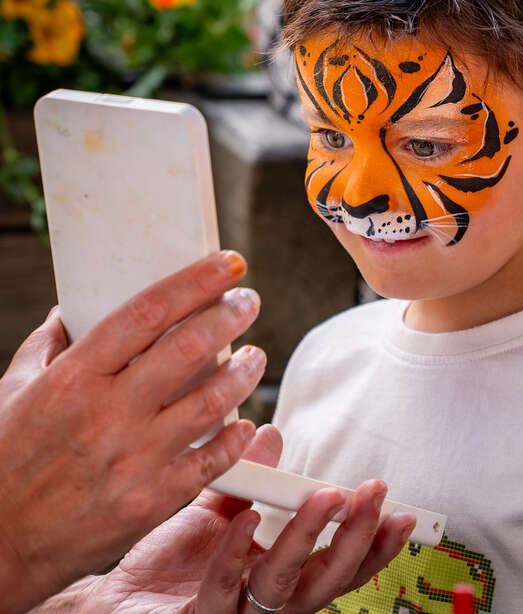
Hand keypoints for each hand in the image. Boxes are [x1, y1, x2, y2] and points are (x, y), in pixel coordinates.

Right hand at [0, 251, 265, 613]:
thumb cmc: (7, 463)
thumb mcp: (13, 392)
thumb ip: (47, 346)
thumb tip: (68, 311)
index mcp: (74, 377)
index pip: (148, 311)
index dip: (196, 281)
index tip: (227, 265)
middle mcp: (107, 413)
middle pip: (189, 347)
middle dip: (231, 316)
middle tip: (248, 303)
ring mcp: (133, 459)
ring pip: (211, 400)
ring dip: (244, 372)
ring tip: (254, 356)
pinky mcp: (151, 502)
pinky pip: (211, 463)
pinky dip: (237, 438)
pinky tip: (245, 422)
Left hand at [36, 425, 415, 613]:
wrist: (109, 602)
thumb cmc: (166, 562)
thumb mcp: (215, 512)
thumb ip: (246, 480)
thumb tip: (270, 433)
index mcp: (276, 571)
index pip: (336, 561)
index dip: (370, 539)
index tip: (396, 506)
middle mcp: (264, 599)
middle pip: (326, 580)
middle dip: (355, 540)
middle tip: (372, 497)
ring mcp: (233, 612)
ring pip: (285, 589)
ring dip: (307, 542)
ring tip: (325, 498)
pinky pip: (219, 594)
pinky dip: (234, 557)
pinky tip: (242, 521)